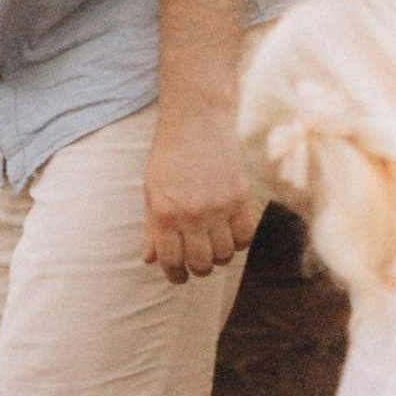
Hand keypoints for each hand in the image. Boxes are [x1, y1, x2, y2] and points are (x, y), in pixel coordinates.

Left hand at [143, 104, 256, 281]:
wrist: (197, 120)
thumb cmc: (170, 156)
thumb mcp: (152, 189)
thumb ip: (152, 227)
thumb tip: (150, 260)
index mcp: (163, 213)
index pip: (170, 261)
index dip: (175, 275)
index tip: (180, 275)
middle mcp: (190, 214)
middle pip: (201, 264)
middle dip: (198, 268)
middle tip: (199, 261)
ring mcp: (217, 207)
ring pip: (224, 255)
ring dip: (219, 256)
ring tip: (214, 243)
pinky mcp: (240, 198)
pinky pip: (245, 238)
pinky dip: (239, 242)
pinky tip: (231, 232)